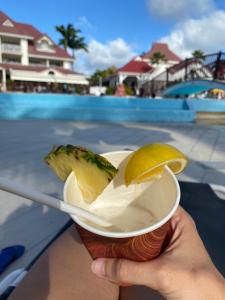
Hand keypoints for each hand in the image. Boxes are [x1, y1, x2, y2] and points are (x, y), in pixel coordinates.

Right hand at [91, 206, 224, 298]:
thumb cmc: (194, 282)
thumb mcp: (159, 273)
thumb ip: (128, 269)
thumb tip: (97, 265)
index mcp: (179, 220)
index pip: (156, 200)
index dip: (137, 198)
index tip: (118, 197)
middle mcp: (173, 227)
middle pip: (147, 216)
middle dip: (129, 216)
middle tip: (108, 212)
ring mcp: (169, 241)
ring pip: (145, 232)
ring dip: (130, 232)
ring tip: (109, 225)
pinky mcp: (164, 255)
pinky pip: (144, 245)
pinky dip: (132, 246)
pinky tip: (118, 245)